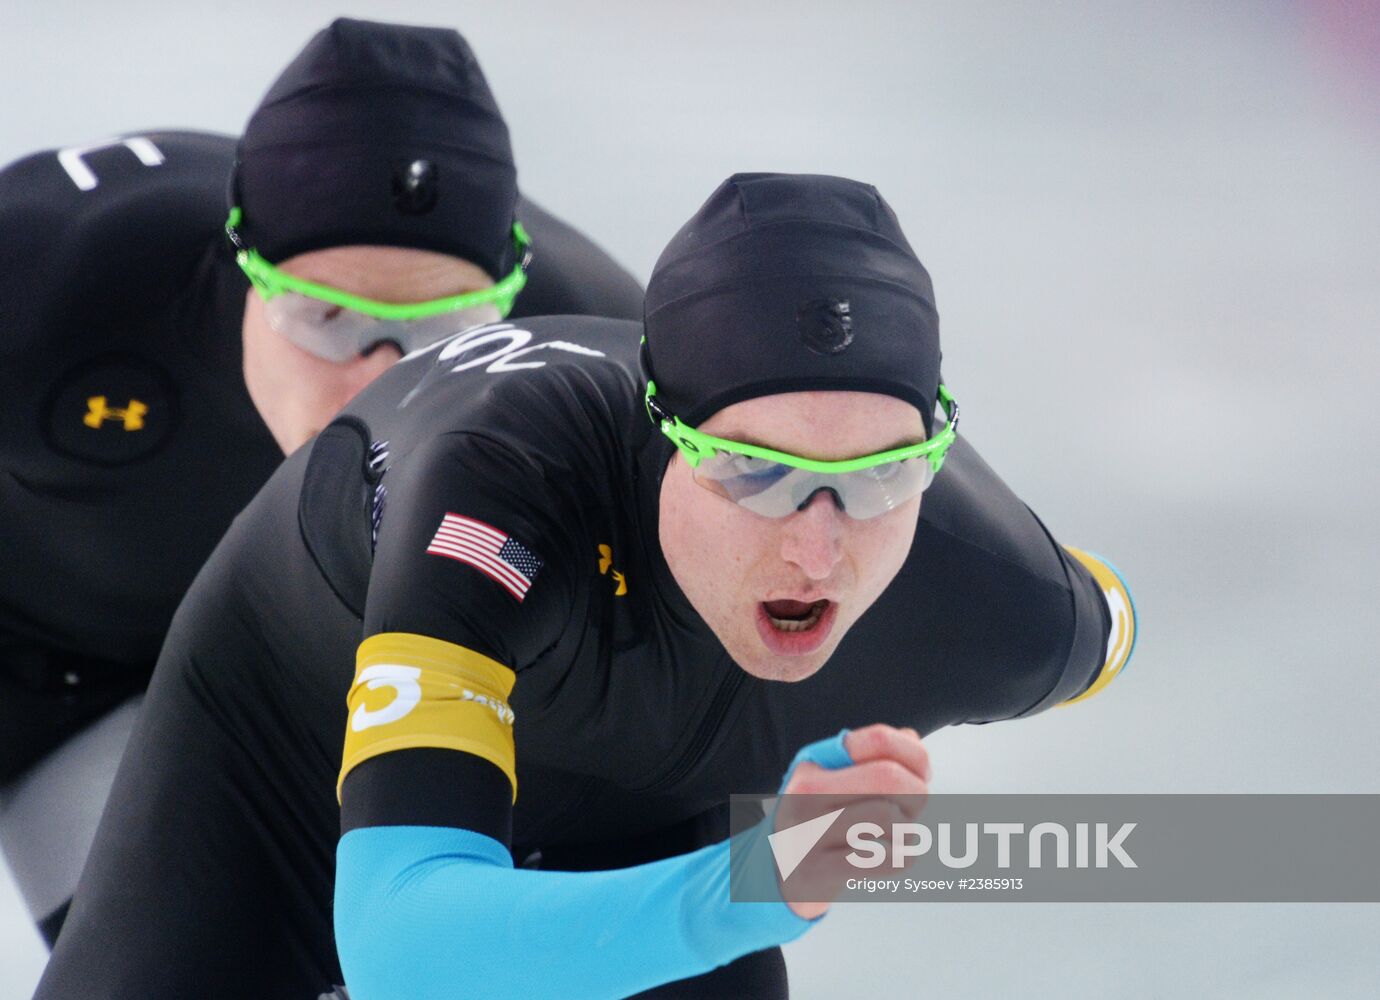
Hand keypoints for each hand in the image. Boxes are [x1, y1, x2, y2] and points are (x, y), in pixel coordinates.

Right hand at [776, 724, 930, 919]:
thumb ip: (874, 757)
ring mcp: (808, 832)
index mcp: (814, 763)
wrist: (780, 873)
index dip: (915, 755)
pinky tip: (893, 854)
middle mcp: (806, 792)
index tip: (920, 774)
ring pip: (888, 816)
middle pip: (889, 776)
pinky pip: (886, 859)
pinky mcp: (818, 871)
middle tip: (914, 807)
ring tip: (898, 834)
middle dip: (917, 792)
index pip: (879, 739)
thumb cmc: (820, 820)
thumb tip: (912, 739)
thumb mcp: (833, 779)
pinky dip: (903, 856)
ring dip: (908, 828)